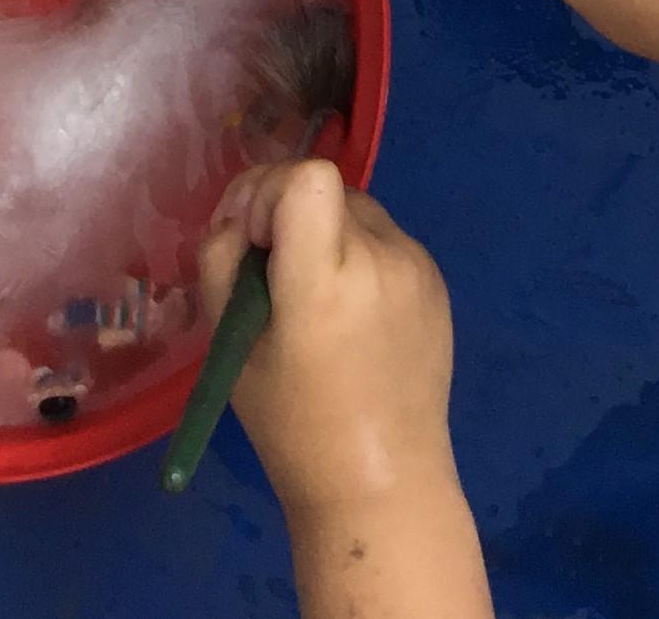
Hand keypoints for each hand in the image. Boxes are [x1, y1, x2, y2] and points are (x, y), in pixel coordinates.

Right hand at [200, 159, 455, 511]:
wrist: (382, 482)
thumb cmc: (294, 425)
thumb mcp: (232, 346)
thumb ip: (221, 266)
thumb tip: (237, 222)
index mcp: (327, 279)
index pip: (307, 177)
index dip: (268, 193)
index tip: (256, 244)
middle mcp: (382, 259)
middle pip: (325, 186)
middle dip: (286, 214)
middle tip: (270, 272)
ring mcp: (417, 266)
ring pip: (355, 209)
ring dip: (324, 233)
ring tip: (315, 299)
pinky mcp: (436, 280)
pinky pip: (384, 240)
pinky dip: (357, 256)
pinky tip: (352, 315)